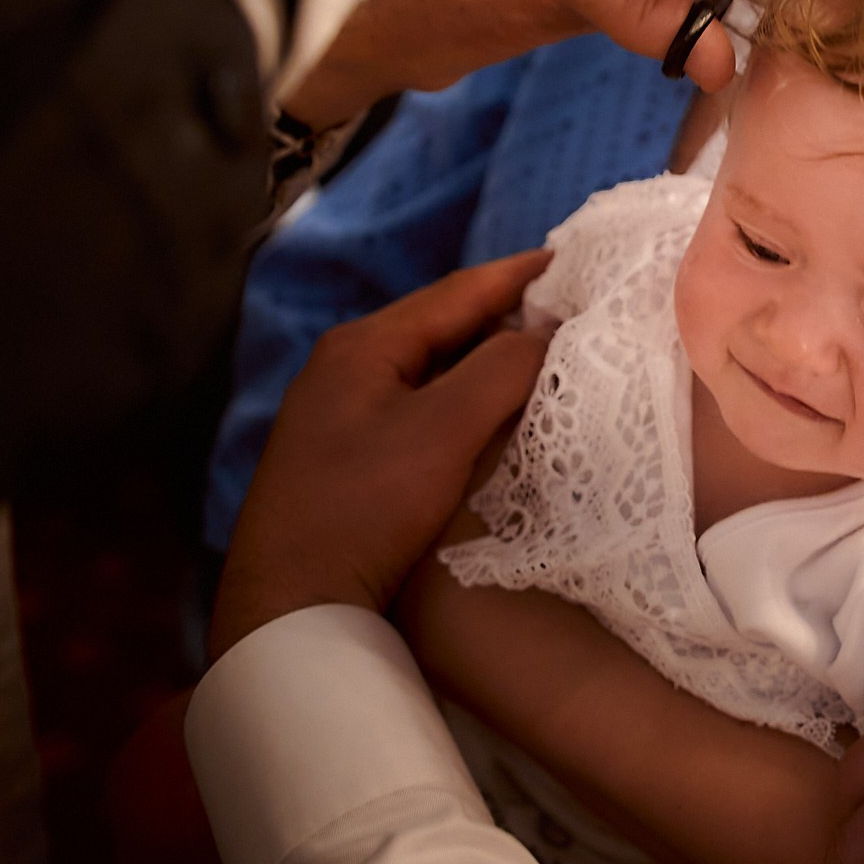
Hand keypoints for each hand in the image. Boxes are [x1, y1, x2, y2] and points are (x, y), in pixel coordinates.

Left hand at [208, 252, 551, 659]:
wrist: (290, 604)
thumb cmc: (364, 507)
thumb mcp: (443, 431)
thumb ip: (501, 369)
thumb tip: (549, 331)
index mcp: (363, 346)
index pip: (457, 292)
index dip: (518, 274)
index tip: (573, 258)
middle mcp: (346, 368)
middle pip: (443, 327)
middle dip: (506, 314)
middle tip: (571, 307)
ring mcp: (341, 414)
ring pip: (432, 369)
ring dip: (487, 359)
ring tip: (546, 354)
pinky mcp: (346, 458)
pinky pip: (420, 406)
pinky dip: (465, 398)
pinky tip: (494, 413)